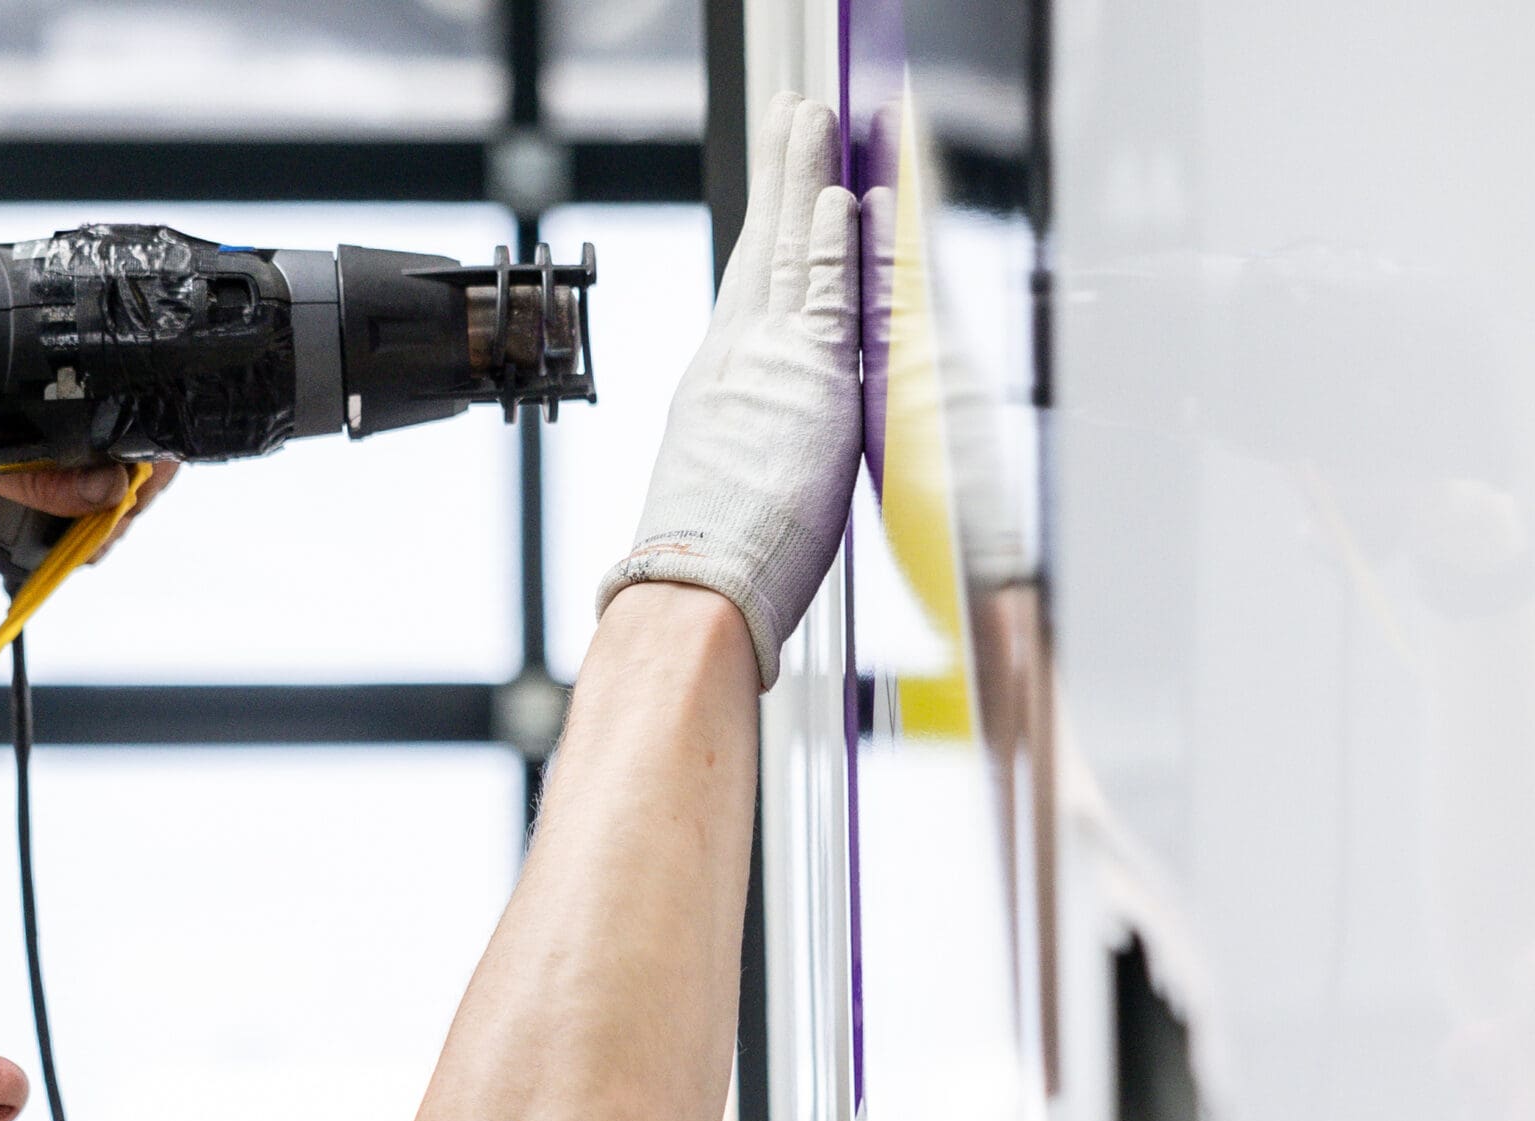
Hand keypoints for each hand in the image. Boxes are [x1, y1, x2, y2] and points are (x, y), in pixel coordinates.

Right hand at [598, 92, 861, 688]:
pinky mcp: (803, 378)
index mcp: (720, 389)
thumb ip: (751, 452)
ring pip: (790, 248)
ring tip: (813, 119)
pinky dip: (831, 237)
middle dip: (781, 177)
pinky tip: (841, 192)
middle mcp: (734, 362)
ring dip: (806, 177)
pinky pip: (822, 290)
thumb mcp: (728, 491)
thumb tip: (754, 464)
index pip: (752, 291)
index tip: (781, 189)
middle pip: (764, 249)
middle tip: (791, 116)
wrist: (694, 589)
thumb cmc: (710, 570)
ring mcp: (764, 364)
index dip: (768, 233)